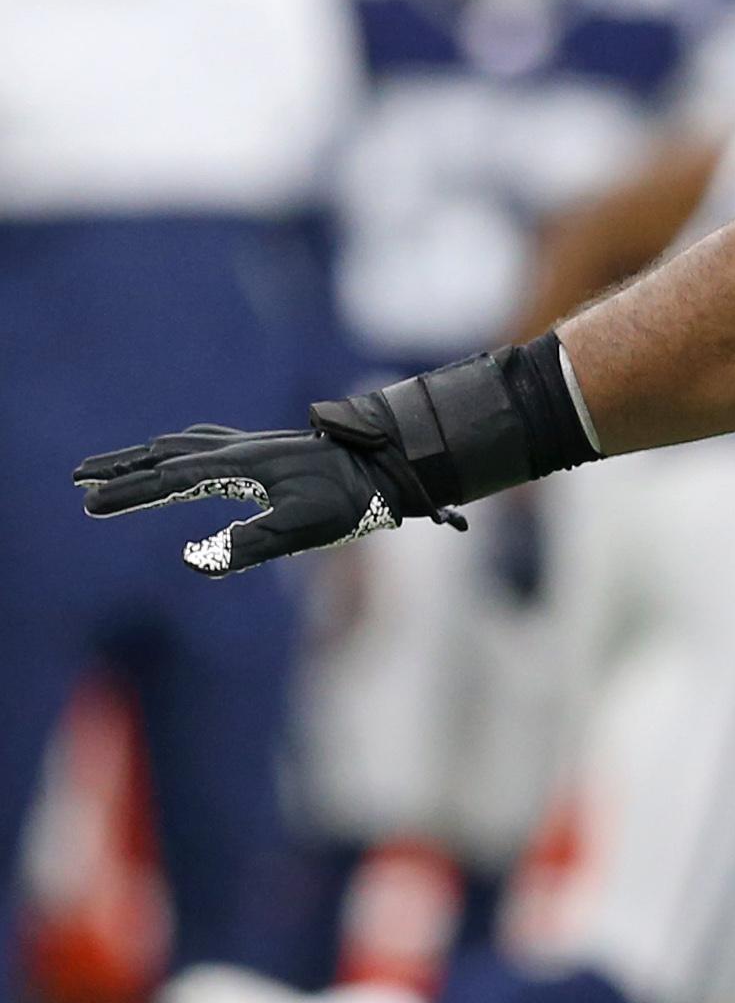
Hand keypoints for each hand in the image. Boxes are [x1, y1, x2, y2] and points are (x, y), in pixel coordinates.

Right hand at [74, 422, 448, 576]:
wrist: (389, 463)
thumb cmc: (350, 501)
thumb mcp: (304, 531)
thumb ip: (249, 545)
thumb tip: (193, 560)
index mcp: (239, 468)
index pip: (168, 480)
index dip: (127, 492)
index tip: (89, 504)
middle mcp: (239, 450)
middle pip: (165, 456)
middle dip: (121, 469)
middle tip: (78, 480)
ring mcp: (252, 447)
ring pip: (182, 446)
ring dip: (143, 455)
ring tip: (113, 464)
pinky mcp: (266, 450)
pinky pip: (206, 441)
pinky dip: (177, 446)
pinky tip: (177, 450)